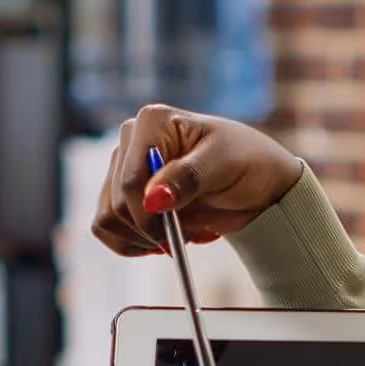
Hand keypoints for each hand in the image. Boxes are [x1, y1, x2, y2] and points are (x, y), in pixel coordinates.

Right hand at [91, 105, 306, 256]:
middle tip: (186, 235)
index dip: (148, 215)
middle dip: (151, 229)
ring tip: (182, 233)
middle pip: (117, 203)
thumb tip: (153, 199)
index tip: (173, 235)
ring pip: (108, 219)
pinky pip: (108, 229)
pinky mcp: (125, 195)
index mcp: (153, 121)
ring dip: (145, 239)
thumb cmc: (246, 163)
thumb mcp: (225, 165)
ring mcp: (125, 168)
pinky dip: (134, 244)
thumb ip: (189, 178)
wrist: (256, 184)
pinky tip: (163, 240)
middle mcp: (132, 141)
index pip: (131, 180)